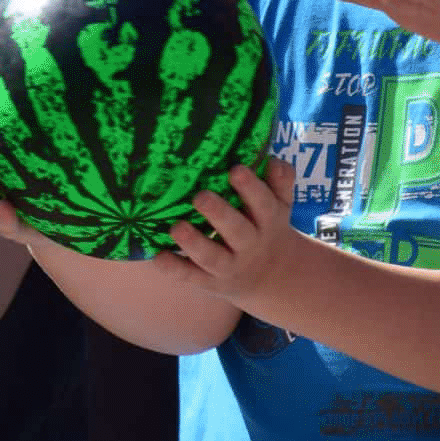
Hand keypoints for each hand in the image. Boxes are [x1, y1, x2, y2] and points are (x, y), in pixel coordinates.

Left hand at [150, 158, 301, 301]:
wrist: (271, 276)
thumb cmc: (267, 225)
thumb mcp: (281, 205)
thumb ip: (280, 180)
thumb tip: (271, 160)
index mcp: (268, 221)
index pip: (263, 204)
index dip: (251, 188)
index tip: (235, 169)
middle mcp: (249, 244)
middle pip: (237, 231)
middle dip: (219, 213)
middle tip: (200, 196)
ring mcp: (228, 265)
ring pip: (211, 257)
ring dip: (194, 243)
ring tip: (176, 227)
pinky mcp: (208, 280)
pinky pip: (190, 276)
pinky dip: (173, 268)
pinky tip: (158, 257)